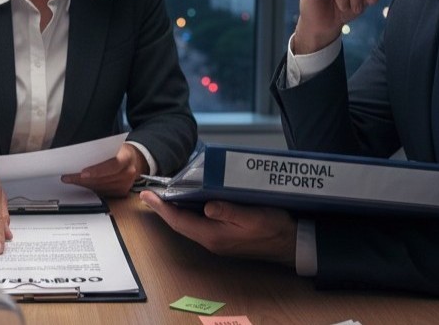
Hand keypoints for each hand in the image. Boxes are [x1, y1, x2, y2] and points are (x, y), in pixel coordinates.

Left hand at [61, 143, 148, 196]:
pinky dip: (91, 188)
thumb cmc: (122, 150)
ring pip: (100, 187)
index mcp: (127, 158)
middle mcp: (128, 173)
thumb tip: (80, 154)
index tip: (82, 172)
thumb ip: (102, 150)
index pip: (113, 165)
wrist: (136, 160)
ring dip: (84, 184)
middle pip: (103, 179)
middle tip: (67, 176)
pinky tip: (81, 184)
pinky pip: (103, 192)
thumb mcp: (115, 145)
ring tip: (70, 179)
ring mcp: (126, 184)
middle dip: (82, 178)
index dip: (97, 170)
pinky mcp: (122, 192)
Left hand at [139, 191, 296, 265]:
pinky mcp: (224, 235)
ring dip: (174, 210)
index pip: (179, 221)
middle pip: (179, 223)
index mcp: (214, 235)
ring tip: (161, 195)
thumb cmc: (274, 229)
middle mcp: (212, 240)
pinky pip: (198, 223)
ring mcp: (217, 239)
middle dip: (163, 208)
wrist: (291, 244)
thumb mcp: (253, 216)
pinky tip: (186, 201)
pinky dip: (187, 212)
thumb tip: (207, 206)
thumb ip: (229, 211)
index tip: (147, 195)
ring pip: (188, 223)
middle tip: (148, 194)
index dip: (161, 208)